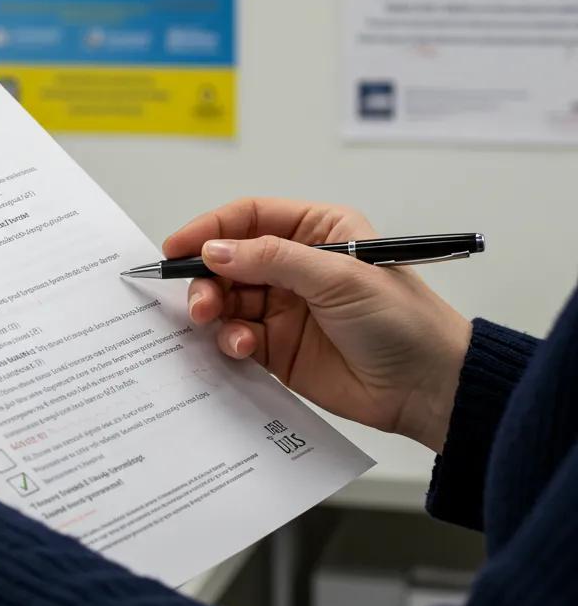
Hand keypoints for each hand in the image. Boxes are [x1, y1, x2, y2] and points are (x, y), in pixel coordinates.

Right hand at [163, 198, 470, 452]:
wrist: (429, 387)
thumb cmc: (401, 319)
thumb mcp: (338, 276)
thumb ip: (272, 259)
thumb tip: (214, 250)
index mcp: (316, 231)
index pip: (249, 218)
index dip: (210, 228)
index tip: (178, 246)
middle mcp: (296, 265)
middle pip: (229, 260)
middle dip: (206, 276)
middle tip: (196, 297)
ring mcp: (285, 307)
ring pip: (228, 299)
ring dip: (214, 309)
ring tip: (213, 321)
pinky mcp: (279, 347)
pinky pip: (237, 336)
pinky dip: (231, 340)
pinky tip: (243, 347)